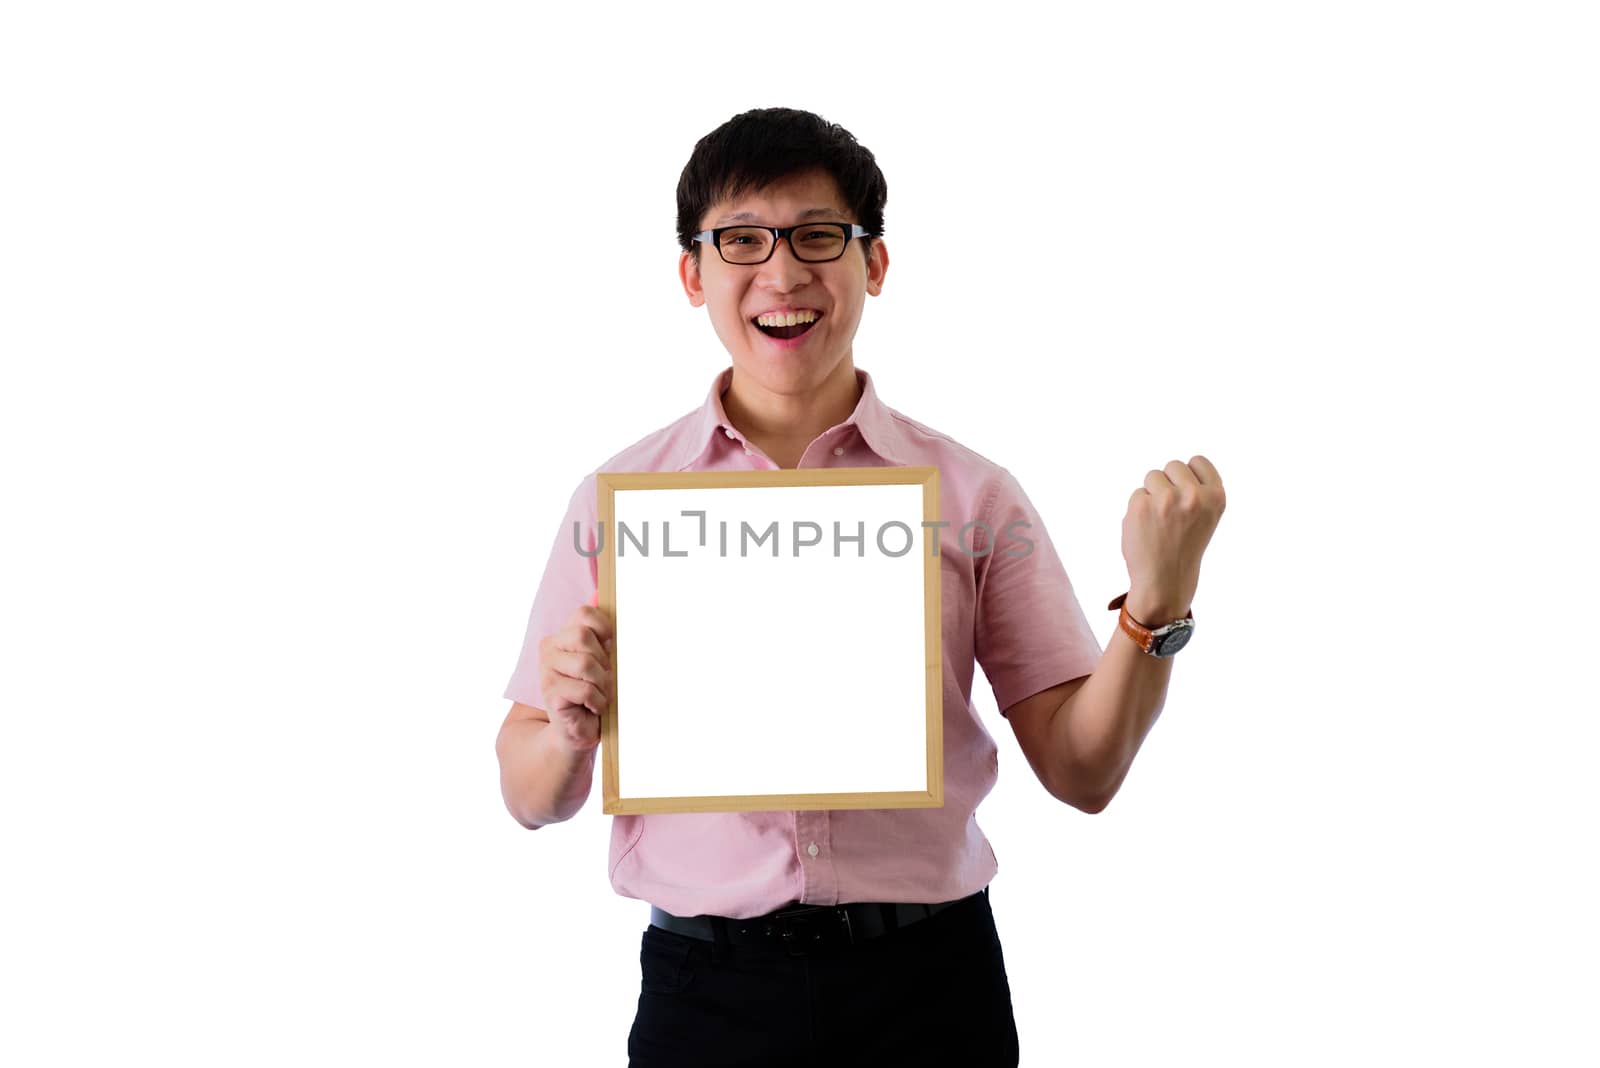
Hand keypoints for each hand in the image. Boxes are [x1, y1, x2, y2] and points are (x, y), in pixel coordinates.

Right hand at [536, 591, 614, 753]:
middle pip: (583, 636)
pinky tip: (595, 707)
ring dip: (603, 683)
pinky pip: (585, 689)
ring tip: (601, 695)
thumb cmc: (593, 693)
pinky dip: (598, 700)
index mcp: (562, 636)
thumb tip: (601, 593)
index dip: (604, 629)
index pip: (585, 614)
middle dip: (603, 660)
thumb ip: (600, 631)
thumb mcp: (601, 659)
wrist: (576, 731)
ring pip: (586, 663)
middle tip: (604, 677)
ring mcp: (547, 671)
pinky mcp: (550, 693)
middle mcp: (549, 648)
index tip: (610, 648)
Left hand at [1121, 455, 1225, 622]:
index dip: (1188, 475)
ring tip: (1160, 520)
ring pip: (1152, 476)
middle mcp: (1193, 495)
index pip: (1198, 461)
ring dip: (1152, 493)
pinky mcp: (1141, 505)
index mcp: (1215, 496)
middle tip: (1171, 512)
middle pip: (1173, 465)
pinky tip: (1146, 528)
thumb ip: (1199, 490)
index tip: (1186, 494)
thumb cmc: (1185, 546)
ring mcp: (1166, 499)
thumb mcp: (1207, 516)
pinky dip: (1138, 509)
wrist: (1166, 578)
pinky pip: (1137, 494)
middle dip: (1169, 483)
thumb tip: (1177, 468)